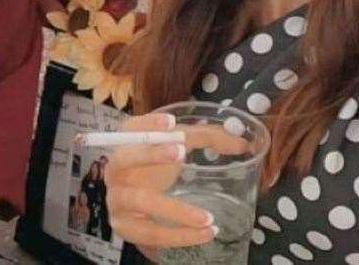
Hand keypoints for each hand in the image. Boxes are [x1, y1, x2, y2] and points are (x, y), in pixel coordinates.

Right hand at [103, 113, 218, 258]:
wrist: (142, 208)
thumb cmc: (159, 169)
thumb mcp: (180, 148)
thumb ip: (209, 139)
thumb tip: (243, 142)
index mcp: (128, 143)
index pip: (131, 127)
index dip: (149, 124)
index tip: (172, 123)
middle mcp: (115, 168)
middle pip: (124, 158)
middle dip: (151, 154)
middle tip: (182, 152)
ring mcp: (116, 198)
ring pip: (141, 202)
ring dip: (175, 209)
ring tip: (208, 218)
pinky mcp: (123, 225)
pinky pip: (150, 232)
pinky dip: (179, 236)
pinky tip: (203, 234)